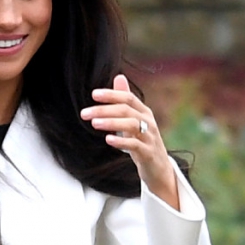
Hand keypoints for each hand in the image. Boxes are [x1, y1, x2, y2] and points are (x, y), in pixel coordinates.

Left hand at [84, 74, 180, 208]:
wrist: (159, 168)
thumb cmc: (143, 141)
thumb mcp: (134, 119)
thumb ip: (125, 101)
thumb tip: (119, 76)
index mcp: (143, 112)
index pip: (128, 98)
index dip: (111, 94)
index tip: (94, 95)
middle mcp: (148, 122)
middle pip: (126, 110)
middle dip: (104, 110)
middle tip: (85, 113)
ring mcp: (149, 137)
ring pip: (131, 125)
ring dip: (111, 123)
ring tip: (94, 123)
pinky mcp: (148, 153)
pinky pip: (135, 145)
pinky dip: (121, 142)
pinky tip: (108, 140)